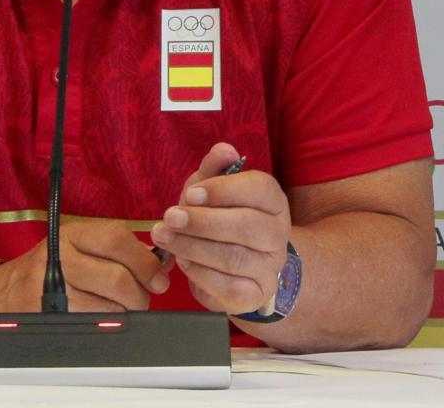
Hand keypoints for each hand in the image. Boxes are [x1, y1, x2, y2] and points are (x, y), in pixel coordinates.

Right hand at [0, 220, 170, 311]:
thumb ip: (116, 250)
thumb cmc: (49, 268)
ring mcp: (52, 289)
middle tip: (143, 297)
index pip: (117, 239)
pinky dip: (108, 324)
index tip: (159, 276)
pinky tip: (104, 318)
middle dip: (140, 293)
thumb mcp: (77, 246)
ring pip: (109, 307)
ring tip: (121, 308)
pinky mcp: (50, 316)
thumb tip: (161, 263)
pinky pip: (94, 324)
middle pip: (117, 278)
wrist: (3, 292)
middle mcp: (60, 258)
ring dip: (125, 312)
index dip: (145, 261)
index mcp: (71, 235)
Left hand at [151, 142, 291, 314]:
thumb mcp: (211, 189)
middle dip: (204, 221)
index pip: (259, 189)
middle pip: (249, 226)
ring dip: (193, 246)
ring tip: (165, 236)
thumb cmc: (220, 218)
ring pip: (235, 257)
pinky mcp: (254, 295)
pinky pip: (228, 287)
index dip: (223, 190)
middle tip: (170, 216)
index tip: (190, 194)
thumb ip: (214, 168)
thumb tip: (224, 149)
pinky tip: (182, 261)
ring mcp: (269, 267)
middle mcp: (278, 234)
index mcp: (273, 201)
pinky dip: (200, 273)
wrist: (234, 266)